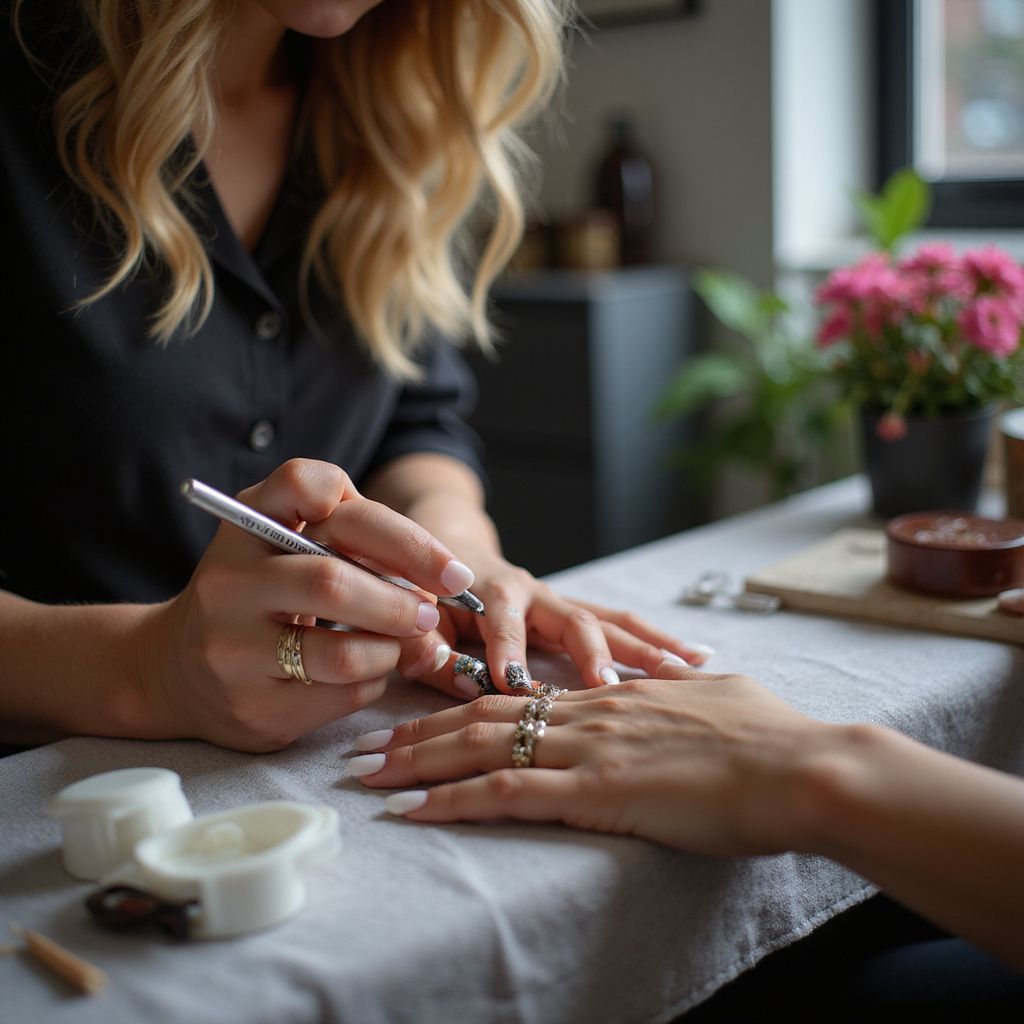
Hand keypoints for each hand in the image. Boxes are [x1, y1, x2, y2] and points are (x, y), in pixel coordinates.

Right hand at [136, 460, 469, 750]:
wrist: (174, 669)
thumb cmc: (259, 595)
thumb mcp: (288, 547)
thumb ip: (355, 544)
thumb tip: (440, 585)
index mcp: (245, 524)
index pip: (307, 486)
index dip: (383, 521)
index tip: (440, 562)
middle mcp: (229, 581)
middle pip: (333, 580)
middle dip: (402, 599)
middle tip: (434, 609)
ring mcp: (232, 649)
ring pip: (343, 652)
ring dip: (393, 648)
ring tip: (402, 643)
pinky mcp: (252, 707)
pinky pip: (341, 695)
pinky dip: (374, 681)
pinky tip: (369, 671)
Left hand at [346, 667, 839, 856]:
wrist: (801, 766)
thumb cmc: (771, 739)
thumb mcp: (714, 703)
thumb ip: (674, 696)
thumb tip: (668, 688)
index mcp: (612, 696)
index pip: (518, 699)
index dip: (463, 706)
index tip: (421, 719)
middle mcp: (587, 712)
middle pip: (481, 715)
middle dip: (417, 733)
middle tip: (365, 747)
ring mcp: (586, 748)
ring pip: (477, 747)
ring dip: (414, 762)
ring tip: (364, 774)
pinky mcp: (595, 789)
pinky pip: (503, 792)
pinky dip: (449, 800)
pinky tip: (409, 810)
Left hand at [397, 556, 714, 698]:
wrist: (447, 557)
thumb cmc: (427, 602)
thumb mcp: (416, 626)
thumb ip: (429, 654)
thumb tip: (453, 683)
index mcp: (490, 591)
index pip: (501, 617)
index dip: (506, 647)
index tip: (511, 683)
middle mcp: (536, 593)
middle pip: (573, 618)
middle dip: (592, 651)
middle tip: (610, 684)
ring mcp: (561, 604)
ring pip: (610, 622)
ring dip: (646, 645)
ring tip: (689, 665)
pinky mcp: (576, 616)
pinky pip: (621, 628)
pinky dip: (655, 644)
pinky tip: (694, 661)